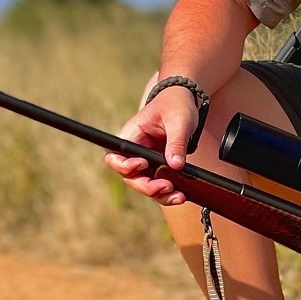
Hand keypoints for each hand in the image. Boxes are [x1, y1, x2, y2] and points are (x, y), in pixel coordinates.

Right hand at [104, 87, 200, 206]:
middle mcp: (135, 152)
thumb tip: (176, 165)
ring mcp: (146, 162)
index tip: (143, 164)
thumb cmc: (176, 106)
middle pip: (130, 177)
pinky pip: (158, 184)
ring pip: (145, 185)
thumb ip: (176, 142)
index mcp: (132, 135)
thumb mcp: (179, 121)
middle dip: (147, 186)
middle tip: (167, 186)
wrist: (184, 103)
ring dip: (160, 194)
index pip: (116, 156)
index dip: (125, 166)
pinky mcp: (158, 168)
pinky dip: (168, 193)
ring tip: (179, 196)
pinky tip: (181, 196)